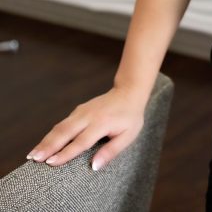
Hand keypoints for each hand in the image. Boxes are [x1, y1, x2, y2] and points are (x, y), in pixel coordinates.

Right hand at [26, 85, 146, 170]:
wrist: (129, 92)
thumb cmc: (130, 117)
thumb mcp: (128, 135)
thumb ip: (111, 151)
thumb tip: (94, 166)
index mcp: (102, 122)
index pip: (81, 141)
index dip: (65, 153)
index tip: (51, 163)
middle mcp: (89, 115)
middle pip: (65, 132)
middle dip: (48, 146)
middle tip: (34, 159)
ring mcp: (82, 111)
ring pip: (60, 126)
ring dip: (46, 140)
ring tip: (32, 154)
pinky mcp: (78, 110)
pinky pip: (62, 123)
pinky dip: (51, 134)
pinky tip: (43, 144)